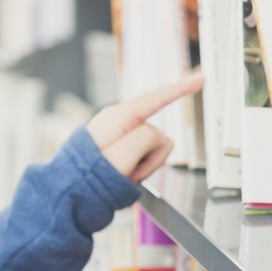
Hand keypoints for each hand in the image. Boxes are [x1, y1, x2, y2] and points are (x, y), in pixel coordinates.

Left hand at [87, 72, 204, 182]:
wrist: (71, 193)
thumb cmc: (90, 175)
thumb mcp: (124, 154)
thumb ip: (148, 138)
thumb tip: (157, 137)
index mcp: (119, 117)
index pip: (157, 97)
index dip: (181, 88)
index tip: (200, 77)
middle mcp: (120, 121)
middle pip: (158, 135)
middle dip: (152, 158)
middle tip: (130, 172)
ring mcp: (120, 134)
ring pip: (153, 149)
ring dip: (144, 166)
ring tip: (124, 174)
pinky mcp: (120, 146)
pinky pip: (143, 156)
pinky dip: (138, 169)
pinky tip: (123, 175)